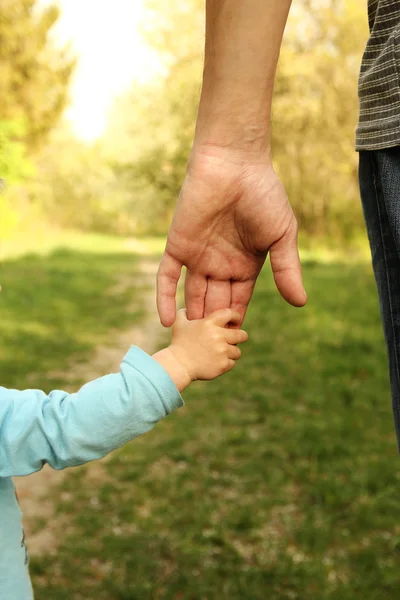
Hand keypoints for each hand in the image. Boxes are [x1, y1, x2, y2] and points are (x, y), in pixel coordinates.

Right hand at [153, 308, 247, 390]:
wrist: (178, 365)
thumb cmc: (178, 343)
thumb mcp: (178, 324)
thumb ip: (184, 313)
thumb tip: (188, 308)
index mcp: (209, 323)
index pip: (230, 314)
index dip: (235, 316)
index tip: (234, 320)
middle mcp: (218, 336)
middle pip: (242, 335)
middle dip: (240, 337)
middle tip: (234, 339)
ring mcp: (222, 351)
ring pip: (237, 351)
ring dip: (231, 352)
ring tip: (221, 353)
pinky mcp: (223, 364)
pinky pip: (232, 363)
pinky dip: (226, 363)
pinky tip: (216, 362)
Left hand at [157, 144, 306, 327]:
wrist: (234, 163)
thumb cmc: (264, 195)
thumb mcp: (281, 236)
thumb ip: (287, 269)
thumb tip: (301, 303)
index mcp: (244, 264)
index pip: (238, 300)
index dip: (235, 319)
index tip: (234, 340)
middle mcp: (219, 264)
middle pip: (214, 302)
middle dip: (213, 324)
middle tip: (210, 349)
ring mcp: (197, 256)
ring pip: (192, 295)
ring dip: (191, 317)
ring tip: (190, 344)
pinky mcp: (178, 245)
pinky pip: (168, 277)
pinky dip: (165, 298)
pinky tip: (166, 321)